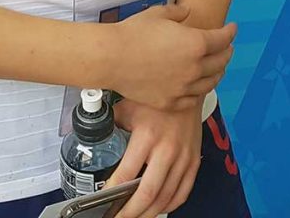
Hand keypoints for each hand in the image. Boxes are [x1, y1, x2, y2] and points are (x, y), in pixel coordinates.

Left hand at [105, 99, 203, 217]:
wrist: (187, 86)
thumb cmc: (156, 96)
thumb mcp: (129, 105)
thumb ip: (113, 123)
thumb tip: (95, 135)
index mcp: (147, 135)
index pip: (126, 173)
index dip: (112, 192)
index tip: (102, 201)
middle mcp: (167, 150)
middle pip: (147, 194)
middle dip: (129, 212)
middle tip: (116, 217)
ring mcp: (183, 158)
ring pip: (165, 198)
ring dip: (148, 213)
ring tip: (134, 216)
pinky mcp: (194, 161)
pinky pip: (182, 192)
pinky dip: (169, 205)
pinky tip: (158, 208)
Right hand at [109, 3, 235, 110]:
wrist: (113, 58)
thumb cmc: (134, 32)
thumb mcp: (158, 13)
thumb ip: (177, 13)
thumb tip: (187, 12)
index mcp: (196, 44)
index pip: (222, 39)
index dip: (230, 32)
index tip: (232, 28)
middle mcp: (195, 68)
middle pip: (220, 62)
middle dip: (227, 52)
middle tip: (227, 47)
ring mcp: (184, 88)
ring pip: (210, 83)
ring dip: (217, 73)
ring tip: (217, 68)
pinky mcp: (171, 102)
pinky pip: (193, 98)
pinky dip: (199, 90)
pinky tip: (198, 86)